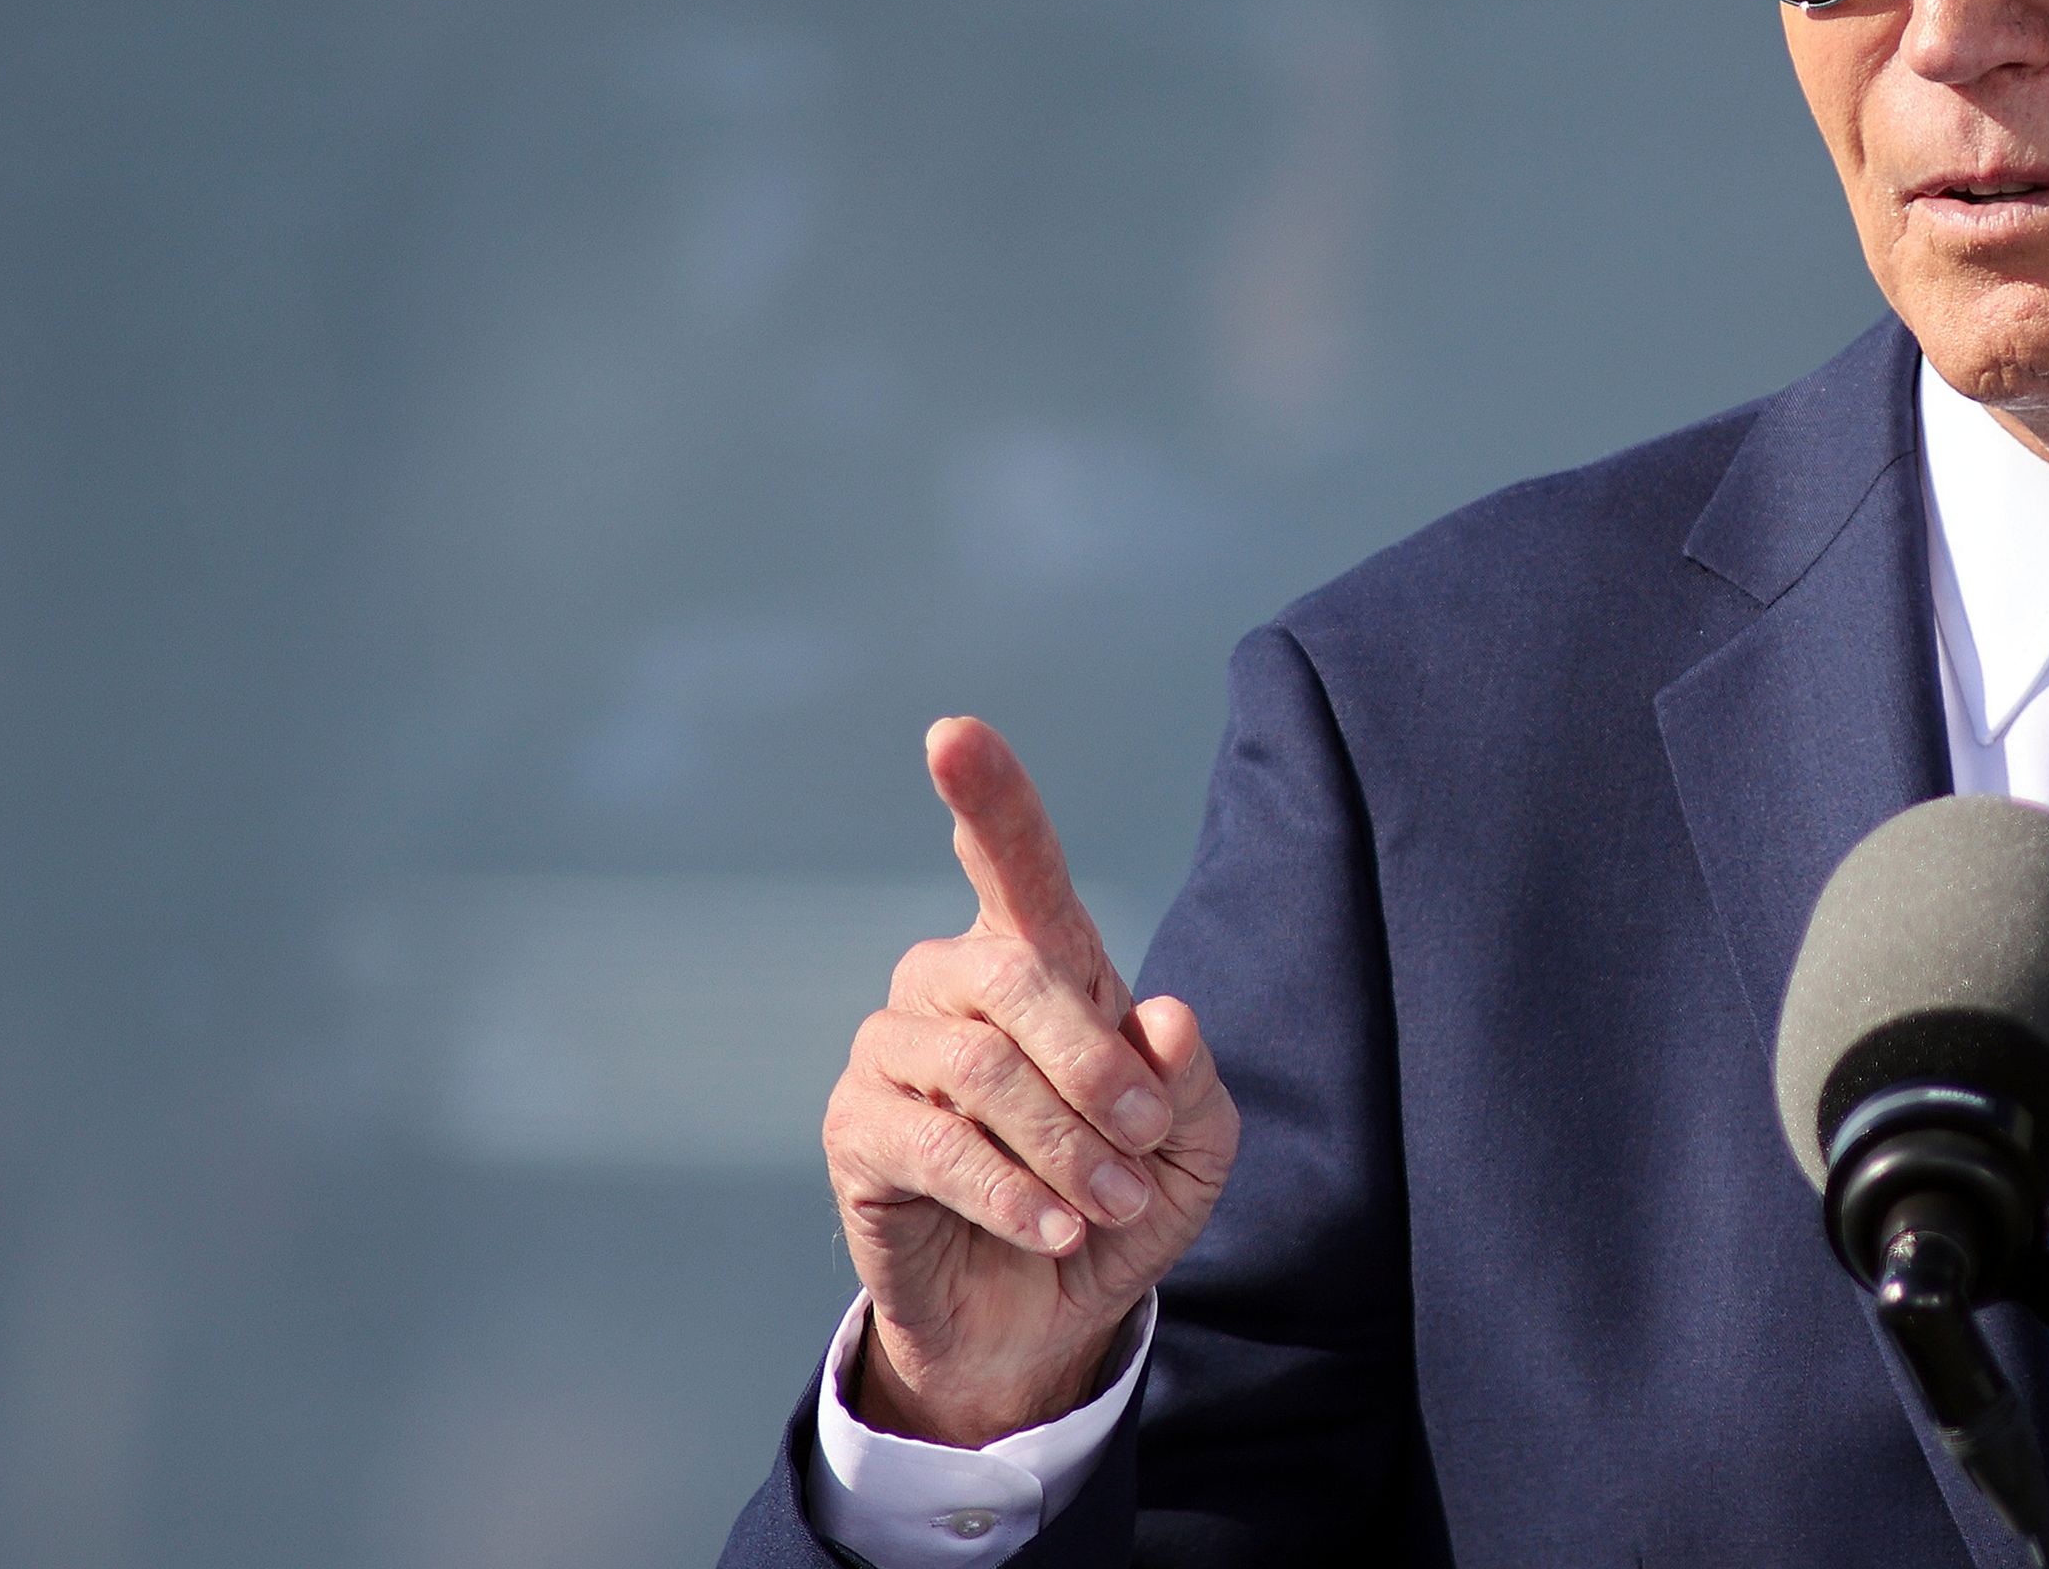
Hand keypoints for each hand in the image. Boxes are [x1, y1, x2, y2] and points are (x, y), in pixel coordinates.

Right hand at [824, 717, 1239, 1445]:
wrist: (1047, 1316)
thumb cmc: (1119, 1201)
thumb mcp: (1191, 1149)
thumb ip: (1191, 1083)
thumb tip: (1165, 1015)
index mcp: (1039, 962)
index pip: (1012, 861)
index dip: (986, 796)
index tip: (953, 733)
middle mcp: (952, 984)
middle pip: (1017, 976)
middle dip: (1098, 1068)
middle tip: (1147, 1143)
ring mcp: (893, 1052)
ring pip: (981, 1067)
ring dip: (1066, 1146)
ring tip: (1106, 1206)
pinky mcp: (857, 1131)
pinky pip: (934, 1143)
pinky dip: (1012, 1190)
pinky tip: (1052, 1227)